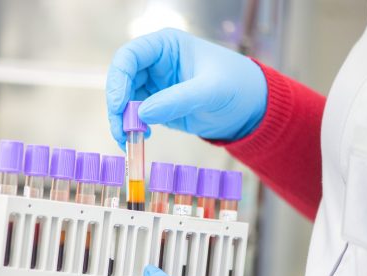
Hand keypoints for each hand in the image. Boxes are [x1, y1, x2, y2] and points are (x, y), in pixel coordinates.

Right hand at [106, 28, 266, 147]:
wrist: (249, 108)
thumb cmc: (236, 86)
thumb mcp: (211, 91)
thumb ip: (178, 100)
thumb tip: (142, 114)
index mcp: (166, 46)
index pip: (130, 56)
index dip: (118, 80)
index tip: (118, 105)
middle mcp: (155, 63)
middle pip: (121, 80)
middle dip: (117, 106)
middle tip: (121, 131)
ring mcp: (153, 84)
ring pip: (124, 100)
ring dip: (122, 120)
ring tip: (129, 139)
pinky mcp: (156, 105)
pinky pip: (134, 115)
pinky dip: (132, 127)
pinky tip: (141, 137)